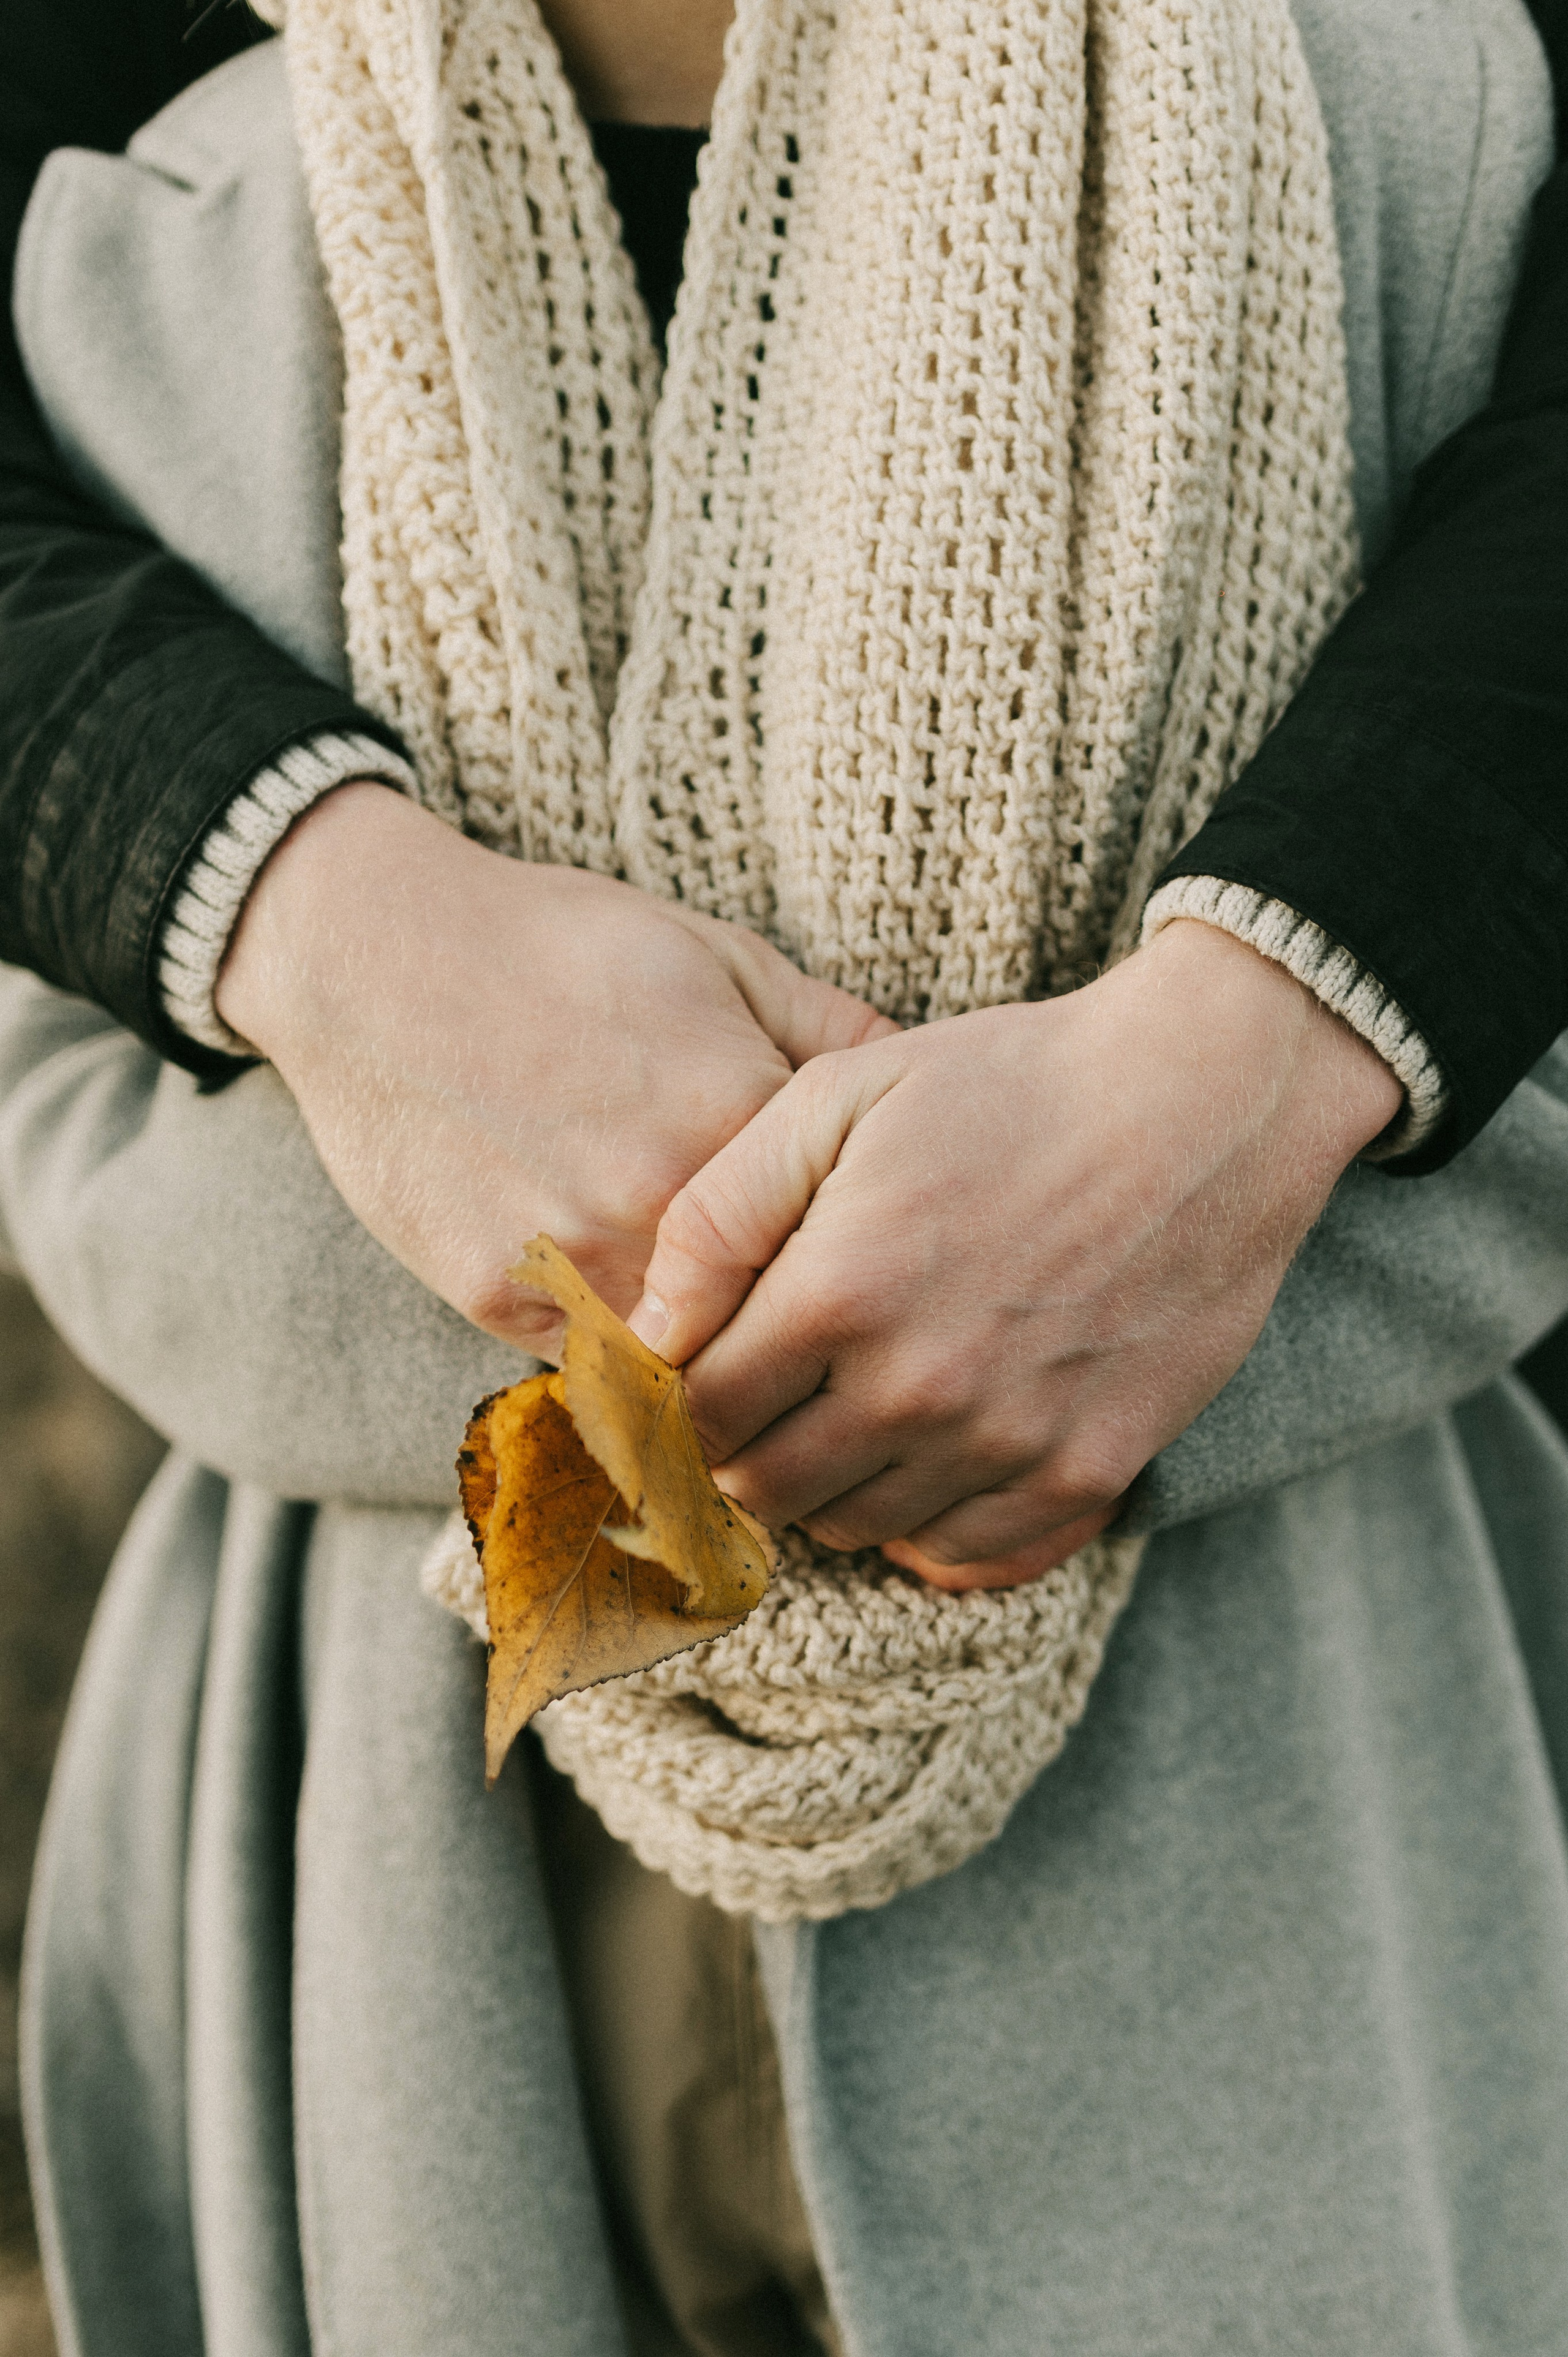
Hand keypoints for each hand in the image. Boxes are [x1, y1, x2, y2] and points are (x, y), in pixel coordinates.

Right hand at [216, 783, 892, 1351]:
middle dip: (814, 1345)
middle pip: (778, 1324)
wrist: (376, 955)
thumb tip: (935, 1094)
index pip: (851, 1235)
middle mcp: (661, 1202)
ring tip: (760, 1381)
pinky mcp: (494, 1295)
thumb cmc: (563, 946)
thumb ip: (834, 1037)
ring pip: (687, 1373)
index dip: (877, 1261)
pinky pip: (593, 1371)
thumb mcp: (723, 959)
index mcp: (736, 1114)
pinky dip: (633, 1371)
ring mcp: (572, 1258)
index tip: (895, 1286)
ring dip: (723, 1379)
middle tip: (845, 1365)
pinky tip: (660, 1352)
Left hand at [627, 921, 1402, 1587]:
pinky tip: (929, 1462)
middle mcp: (920, 1390)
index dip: (679, 1400)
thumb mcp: (838, 1093)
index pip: (702, 1415)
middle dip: (742, 1451)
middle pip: (767, 1490)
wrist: (1206, 1102)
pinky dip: (929, 1528)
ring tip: (849, 1413)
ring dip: (832, 1487)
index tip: (694, 1373)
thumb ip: (720, 1210)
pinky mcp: (1090, 1470)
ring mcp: (1011, 1442)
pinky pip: (970, 1556)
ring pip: (859, 1530)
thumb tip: (651, 1326)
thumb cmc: (1011, 1082)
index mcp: (842, 1293)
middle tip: (765, 1398)